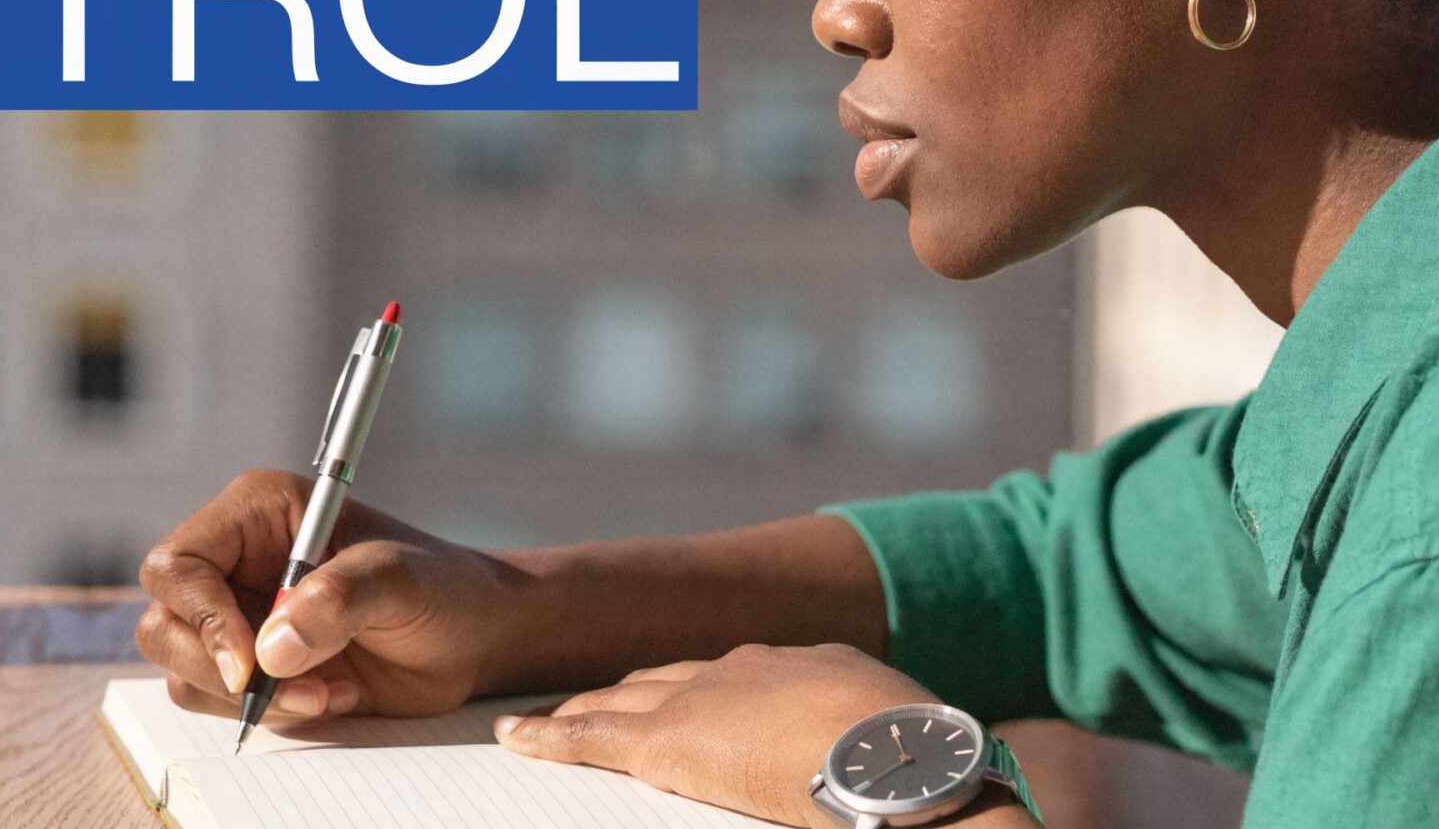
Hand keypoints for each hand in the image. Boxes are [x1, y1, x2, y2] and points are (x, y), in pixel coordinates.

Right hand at [135, 469, 531, 721]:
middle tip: (290, 689)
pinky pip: (219, 701)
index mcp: (259, 514)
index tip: (250, 663)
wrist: (472, 636)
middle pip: (165, 622)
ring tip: (326, 690)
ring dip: (249, 698)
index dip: (202, 616)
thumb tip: (273, 646)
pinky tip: (330, 696)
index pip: (179, 563)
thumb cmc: (443, 587)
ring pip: (182, 668)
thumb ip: (340, 598)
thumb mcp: (402, 580)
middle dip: (218, 668)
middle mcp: (237, 563)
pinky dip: (268, 713)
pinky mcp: (254, 665)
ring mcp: (241, 616)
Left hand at [494, 642, 938, 828]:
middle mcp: (744, 668)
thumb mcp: (889, 741)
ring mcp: (705, 699)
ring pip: (619, 702)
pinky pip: (591, 737)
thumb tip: (868, 772)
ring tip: (534, 724)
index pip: (724, 679)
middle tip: (581, 705)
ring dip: (576, 712)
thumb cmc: (921, 763)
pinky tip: (517, 737)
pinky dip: (551, 735)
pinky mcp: (673, 741)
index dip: (686, 691)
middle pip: (662, 681)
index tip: (664, 702)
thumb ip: (850, 743)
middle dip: (620, 694)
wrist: (910, 759)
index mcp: (798, 666)